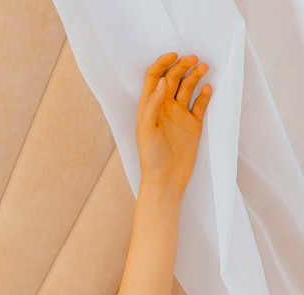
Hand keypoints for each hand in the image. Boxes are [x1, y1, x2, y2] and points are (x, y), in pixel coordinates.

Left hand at [136, 53, 211, 193]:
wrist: (166, 179)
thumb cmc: (151, 156)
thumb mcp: (146, 129)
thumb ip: (153, 104)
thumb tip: (163, 81)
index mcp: (149, 106)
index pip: (154, 77)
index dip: (162, 63)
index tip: (174, 55)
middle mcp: (164, 107)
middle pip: (173, 78)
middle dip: (183, 66)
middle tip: (194, 59)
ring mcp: (179, 114)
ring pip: (188, 87)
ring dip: (195, 76)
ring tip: (204, 68)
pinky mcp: (193, 124)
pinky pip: (200, 103)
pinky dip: (205, 94)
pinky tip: (208, 89)